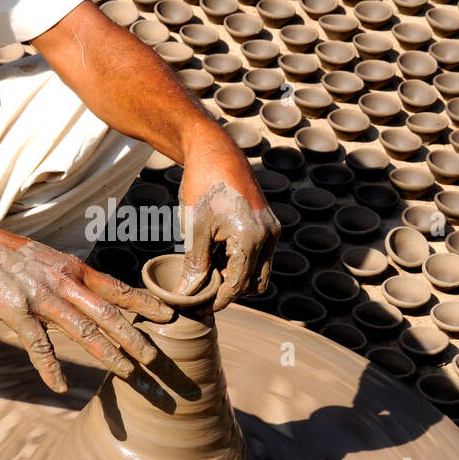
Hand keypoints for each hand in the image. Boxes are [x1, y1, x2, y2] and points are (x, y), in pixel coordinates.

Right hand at [0, 231, 172, 393]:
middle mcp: (63, 283)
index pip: (116, 288)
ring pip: (82, 330)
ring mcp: (40, 298)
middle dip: (133, 337)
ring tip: (128, 373)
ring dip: (107, 353)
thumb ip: (72, 276)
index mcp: (73, 269)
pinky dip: (50, 369)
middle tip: (155, 359)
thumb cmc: (10, 255)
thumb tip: (96, 290)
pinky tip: (60, 386)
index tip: (168, 315)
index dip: (144, 303)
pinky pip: (38, 346)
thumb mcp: (49, 259)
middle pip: (107, 313)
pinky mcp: (17, 313)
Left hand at [177, 132, 279, 310]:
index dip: (217, 301)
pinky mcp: (268, 223)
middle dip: (231, 292)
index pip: (237, 286)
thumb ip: (194, 264)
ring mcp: (272, 229)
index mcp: (251, 238)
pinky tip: (218, 256)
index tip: (197, 308)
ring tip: (209, 274)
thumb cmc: (203, 186)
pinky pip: (260, 255)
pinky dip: (242, 262)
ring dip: (238, 278)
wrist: (216, 152)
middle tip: (203, 294)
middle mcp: (269, 236)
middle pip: (255, 284)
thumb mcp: (195, 228)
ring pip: (260, 271)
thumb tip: (186, 295)